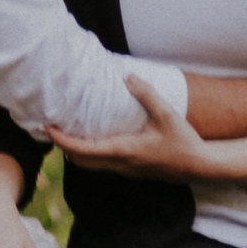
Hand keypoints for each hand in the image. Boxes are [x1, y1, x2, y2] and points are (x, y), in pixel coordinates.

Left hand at [55, 73, 216, 179]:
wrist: (200, 167)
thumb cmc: (183, 141)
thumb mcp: (167, 114)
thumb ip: (146, 94)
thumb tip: (127, 76)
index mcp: (123, 151)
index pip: (82, 150)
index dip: (61, 140)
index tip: (47, 128)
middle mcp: (120, 164)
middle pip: (80, 161)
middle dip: (63, 147)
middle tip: (51, 128)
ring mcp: (126, 171)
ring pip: (91, 166)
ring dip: (76, 151)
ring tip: (68, 132)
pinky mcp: (132, 171)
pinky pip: (103, 165)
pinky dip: (90, 154)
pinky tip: (93, 139)